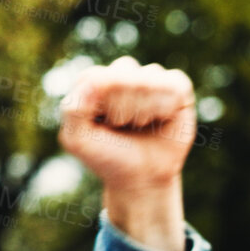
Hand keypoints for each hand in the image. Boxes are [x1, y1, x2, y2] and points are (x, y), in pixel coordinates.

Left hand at [59, 56, 194, 250]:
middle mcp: (120, 72)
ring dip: (143, 114)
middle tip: (122, 128)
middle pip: (122, 79)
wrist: (141, 177)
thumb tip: (92, 82)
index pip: (97, 79)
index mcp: (91, 80)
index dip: (104, 108)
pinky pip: (173, 88)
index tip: (102, 125)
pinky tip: (161, 120)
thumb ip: (73, 110)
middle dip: (123, 112)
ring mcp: (149, 77)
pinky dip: (166, 109)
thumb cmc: (107, 155)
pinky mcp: (176, 86)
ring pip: (147, 83)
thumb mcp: (78, 140)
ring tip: (140, 125)